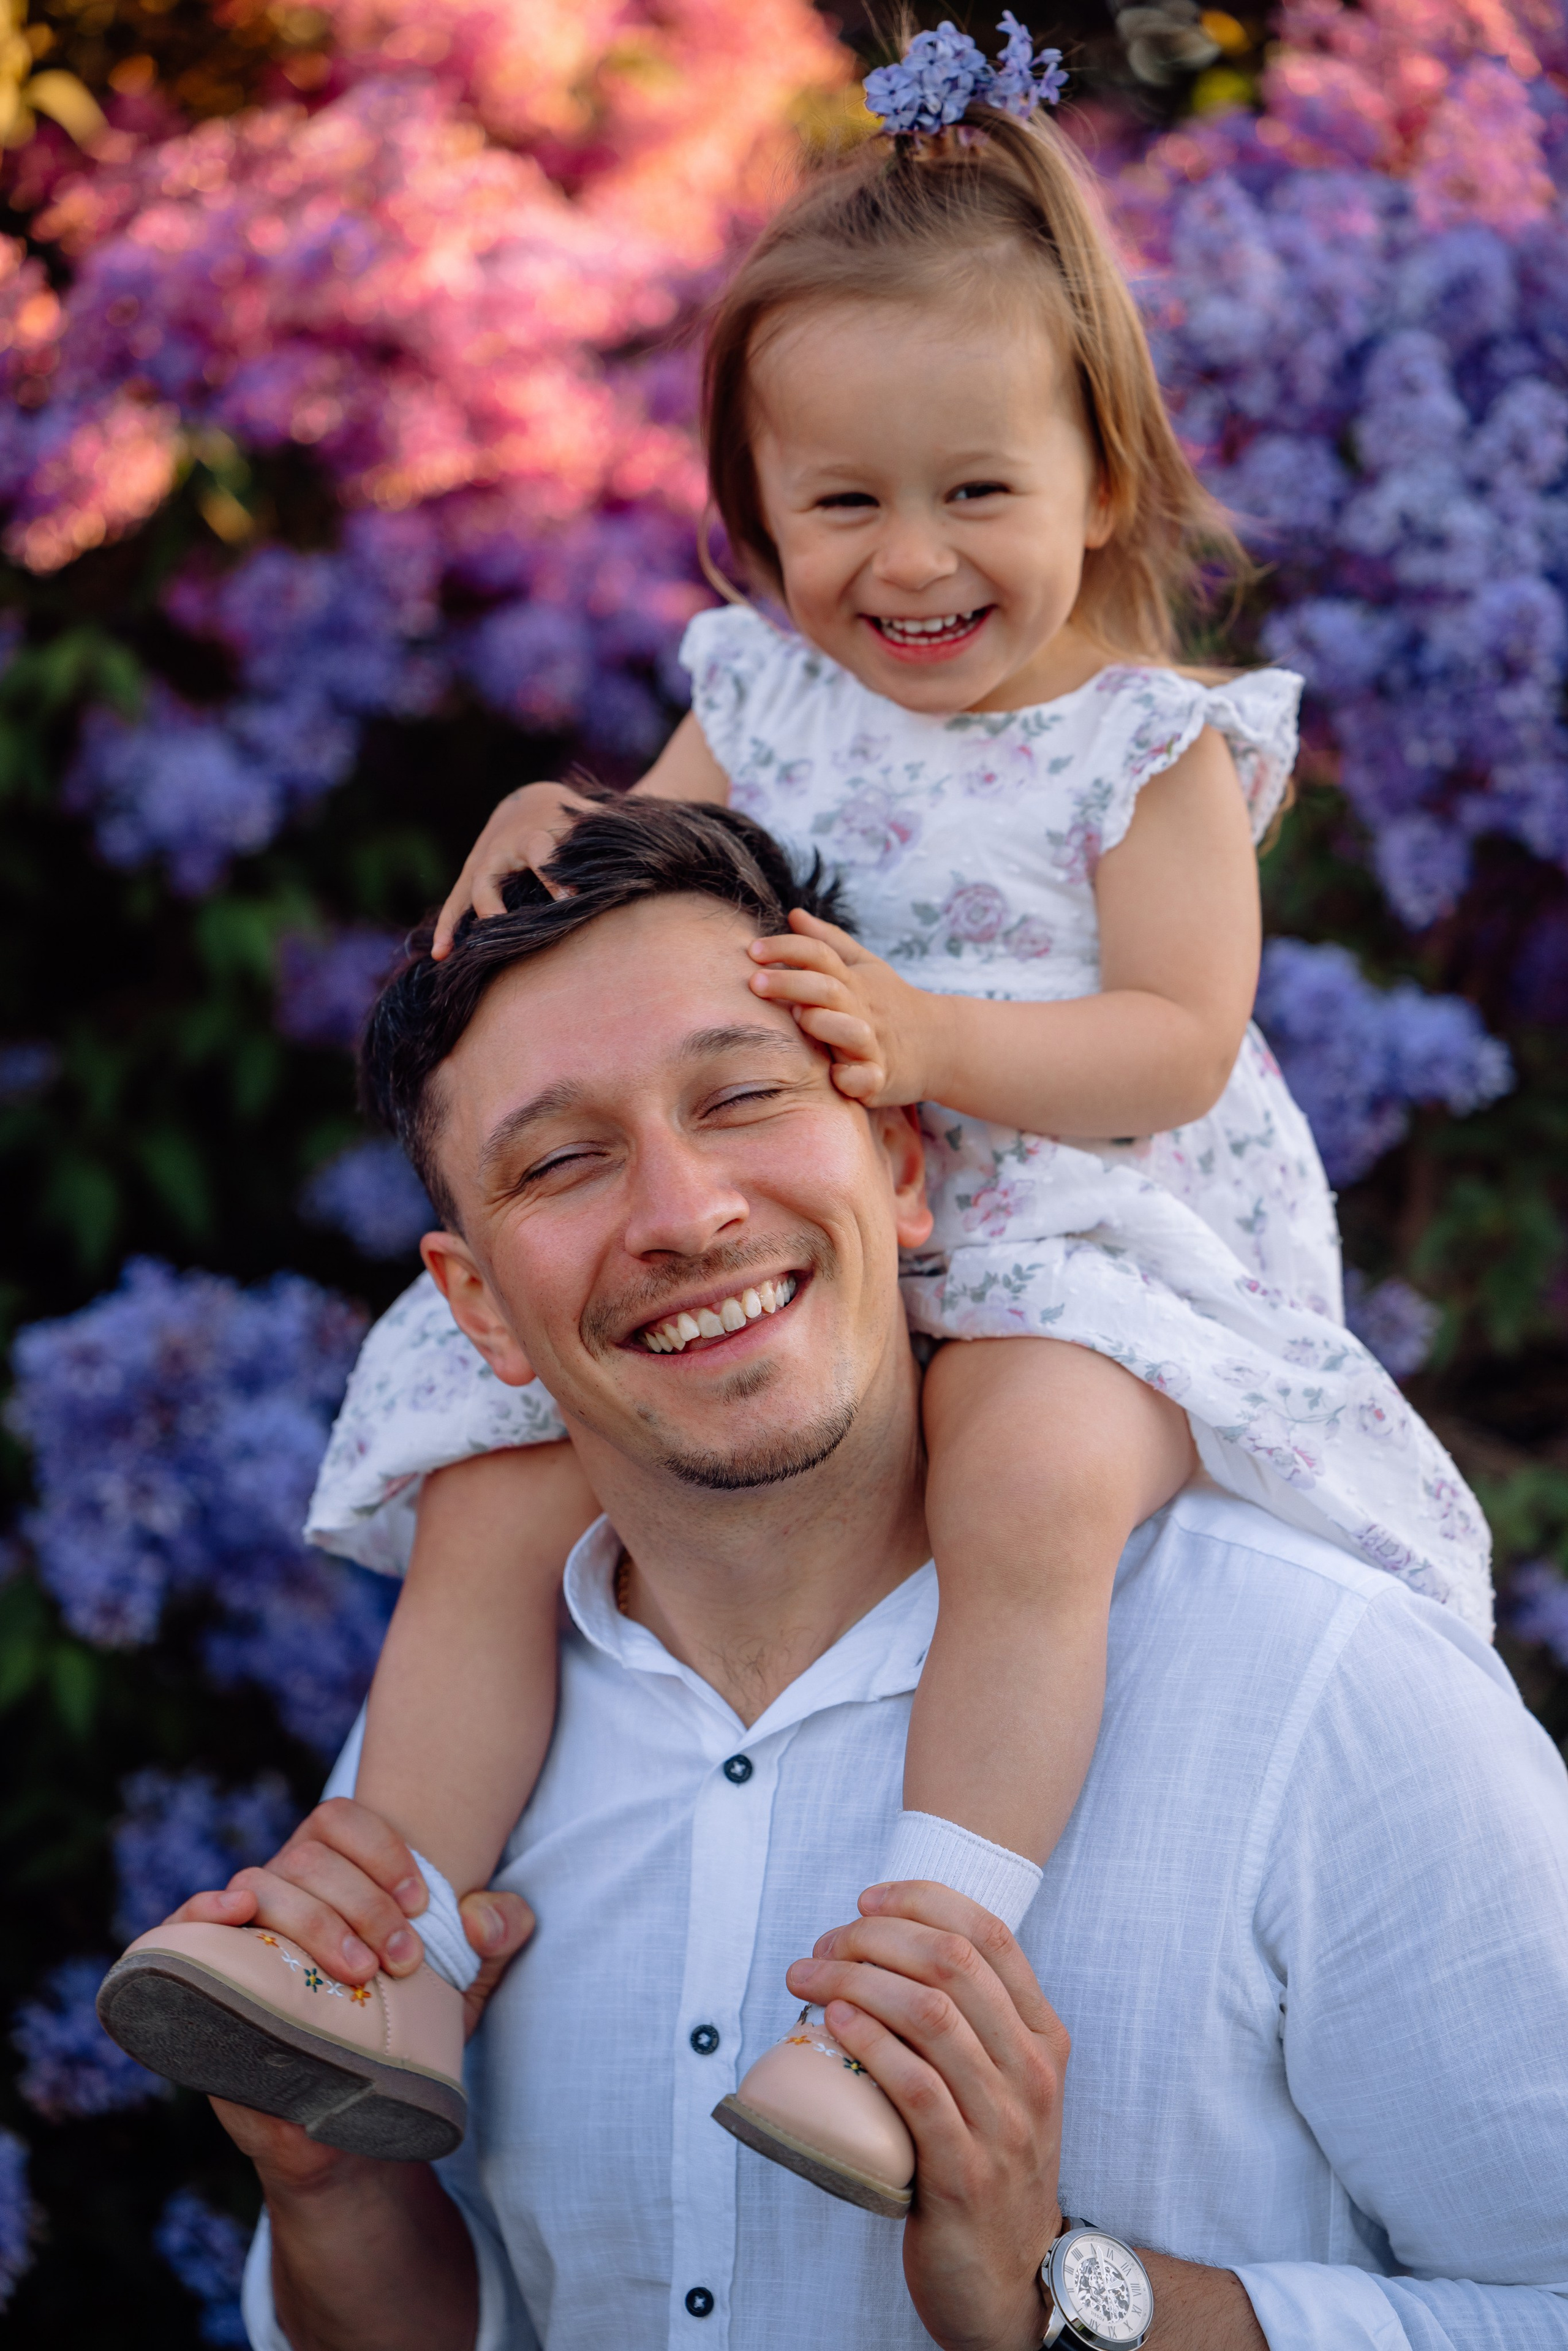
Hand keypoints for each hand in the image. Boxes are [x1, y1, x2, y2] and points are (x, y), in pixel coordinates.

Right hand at [196, 1870, 532, 2189]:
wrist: (351, 2130)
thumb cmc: (402, 2037)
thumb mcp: (466, 1986)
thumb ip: (498, 1936)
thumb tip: (485, 1915)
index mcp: (336, 1876)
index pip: (345, 1821)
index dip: (384, 1850)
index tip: (424, 1906)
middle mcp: (283, 1893)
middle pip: (309, 1857)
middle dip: (364, 1903)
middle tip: (403, 1962)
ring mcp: (241, 1934)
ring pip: (260, 1884)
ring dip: (315, 1920)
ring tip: (359, 1973)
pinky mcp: (204, 1977)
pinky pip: (184, 1924)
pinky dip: (200, 1908)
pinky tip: (232, 1913)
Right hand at [431, 780, 596, 957]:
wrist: (531, 800)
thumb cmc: (572, 818)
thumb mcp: (592, 821)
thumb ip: (611, 839)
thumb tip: (653, 858)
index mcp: (539, 832)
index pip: (544, 854)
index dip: (554, 877)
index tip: (569, 902)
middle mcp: (505, 845)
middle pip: (493, 873)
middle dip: (495, 902)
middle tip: (503, 929)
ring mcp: (485, 859)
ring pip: (468, 890)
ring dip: (456, 921)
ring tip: (445, 953)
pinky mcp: (474, 872)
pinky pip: (458, 899)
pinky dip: (449, 924)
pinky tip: (440, 953)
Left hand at [747, 909, 945, 1107]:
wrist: (940, 1044)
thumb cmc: (889, 1003)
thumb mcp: (864, 966)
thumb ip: (828, 941)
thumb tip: (794, 914)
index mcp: (853, 981)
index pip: (818, 955)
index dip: (786, 948)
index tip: (752, 949)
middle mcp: (861, 1009)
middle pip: (827, 988)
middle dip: (792, 983)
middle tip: (755, 983)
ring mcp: (872, 1045)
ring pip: (850, 1031)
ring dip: (824, 1023)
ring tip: (799, 1017)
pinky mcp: (881, 1078)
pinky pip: (866, 1079)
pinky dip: (852, 1078)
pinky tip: (834, 1076)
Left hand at [785, 1881, 1067, 2350]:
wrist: (1010, 2275)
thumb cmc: (988, 2160)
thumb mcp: (1001, 2081)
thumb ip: (969, 2021)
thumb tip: (884, 1950)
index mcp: (1043, 2036)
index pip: (990, 1934)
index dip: (922, 1901)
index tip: (866, 1900)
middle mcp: (1033, 2070)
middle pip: (953, 1963)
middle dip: (876, 1937)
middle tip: (823, 1945)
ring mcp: (1004, 2122)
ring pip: (930, 2016)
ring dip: (856, 1981)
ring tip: (807, 1977)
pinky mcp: (965, 2172)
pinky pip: (916, 2087)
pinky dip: (871, 2042)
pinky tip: (835, 2022)